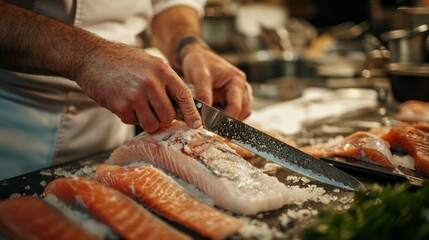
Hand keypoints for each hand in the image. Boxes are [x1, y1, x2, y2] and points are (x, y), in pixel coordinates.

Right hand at [74, 42, 201, 131]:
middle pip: (168, 115)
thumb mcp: (150, 62)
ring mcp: (135, 95)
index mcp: (161, 70)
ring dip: (147, 120)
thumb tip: (180, 105)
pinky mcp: (121, 106)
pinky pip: (133, 122)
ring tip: (138, 106)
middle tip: (154, 111)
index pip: (184, 96)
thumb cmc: (122, 61)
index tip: (196, 124)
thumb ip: (165, 81)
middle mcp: (151, 83)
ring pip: (152, 123)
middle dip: (163, 118)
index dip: (192, 113)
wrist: (91, 57)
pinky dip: (130, 116)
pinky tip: (123, 102)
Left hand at [180, 45, 252, 120]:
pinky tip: (213, 116)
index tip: (211, 125)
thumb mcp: (200, 75)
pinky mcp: (235, 97)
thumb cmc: (199, 62)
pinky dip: (226, 116)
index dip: (225, 118)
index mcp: (237, 81)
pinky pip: (235, 111)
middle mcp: (243, 87)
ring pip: (242, 113)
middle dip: (228, 121)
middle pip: (243, 112)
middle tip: (211, 126)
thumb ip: (203, 93)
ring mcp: (241, 92)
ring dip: (229, 120)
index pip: (236, 107)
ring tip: (211, 120)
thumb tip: (206, 113)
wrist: (197, 55)